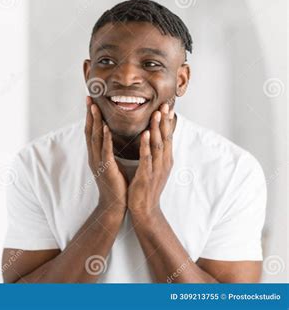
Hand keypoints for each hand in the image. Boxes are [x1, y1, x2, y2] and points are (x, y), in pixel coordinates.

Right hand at [85, 96, 127, 215]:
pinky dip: (105, 138)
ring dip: (95, 122)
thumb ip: (110, 150)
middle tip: (89, 97)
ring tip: (95, 107)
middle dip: (89, 114)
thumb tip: (113, 138)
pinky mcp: (106, 168)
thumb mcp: (112, 163)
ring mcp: (98, 162)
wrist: (115, 204)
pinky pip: (105, 151)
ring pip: (95, 138)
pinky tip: (107, 127)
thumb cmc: (117, 184)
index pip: (92, 131)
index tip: (91, 101)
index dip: (91, 116)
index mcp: (96, 154)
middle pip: (90, 131)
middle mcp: (94, 156)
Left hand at [127, 103, 174, 218]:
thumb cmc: (147, 187)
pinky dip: (147, 145)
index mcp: (165, 160)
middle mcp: (164, 162)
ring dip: (158, 129)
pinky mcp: (147, 175)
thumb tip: (156, 139)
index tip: (167, 106)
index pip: (168, 137)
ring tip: (156, 114)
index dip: (168, 121)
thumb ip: (156, 154)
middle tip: (165, 104)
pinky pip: (147, 158)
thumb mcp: (154, 168)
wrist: (145, 209)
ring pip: (158, 145)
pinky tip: (145, 134)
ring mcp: (156, 169)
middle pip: (166, 138)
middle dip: (165, 121)